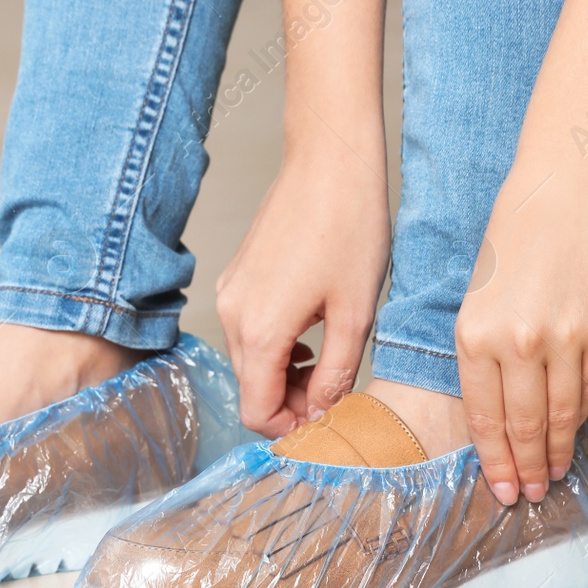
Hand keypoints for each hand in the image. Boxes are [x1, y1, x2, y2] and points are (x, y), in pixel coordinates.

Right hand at [216, 152, 388, 436]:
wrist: (330, 160)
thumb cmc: (348, 227)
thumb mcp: (356, 315)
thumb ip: (337, 375)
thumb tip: (322, 412)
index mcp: (259, 331)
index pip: (256, 412)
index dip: (290, 427)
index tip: (324, 417)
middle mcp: (233, 314)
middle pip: (251, 387)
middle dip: (291, 399)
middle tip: (336, 387)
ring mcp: (231, 292)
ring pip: (250, 360)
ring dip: (286, 371)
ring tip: (329, 355)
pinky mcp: (237, 276)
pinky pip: (249, 329)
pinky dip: (277, 344)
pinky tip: (312, 328)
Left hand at [455, 168, 587, 504]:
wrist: (569, 182)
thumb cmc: (517, 228)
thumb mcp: (478, 291)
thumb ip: (484, 348)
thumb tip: (498, 405)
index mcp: (474, 333)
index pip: (484, 417)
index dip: (495, 460)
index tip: (501, 487)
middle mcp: (517, 343)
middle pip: (523, 426)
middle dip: (526, 467)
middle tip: (529, 493)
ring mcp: (565, 338)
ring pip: (561, 415)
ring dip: (557, 451)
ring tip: (554, 473)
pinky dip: (582, 414)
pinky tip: (575, 430)